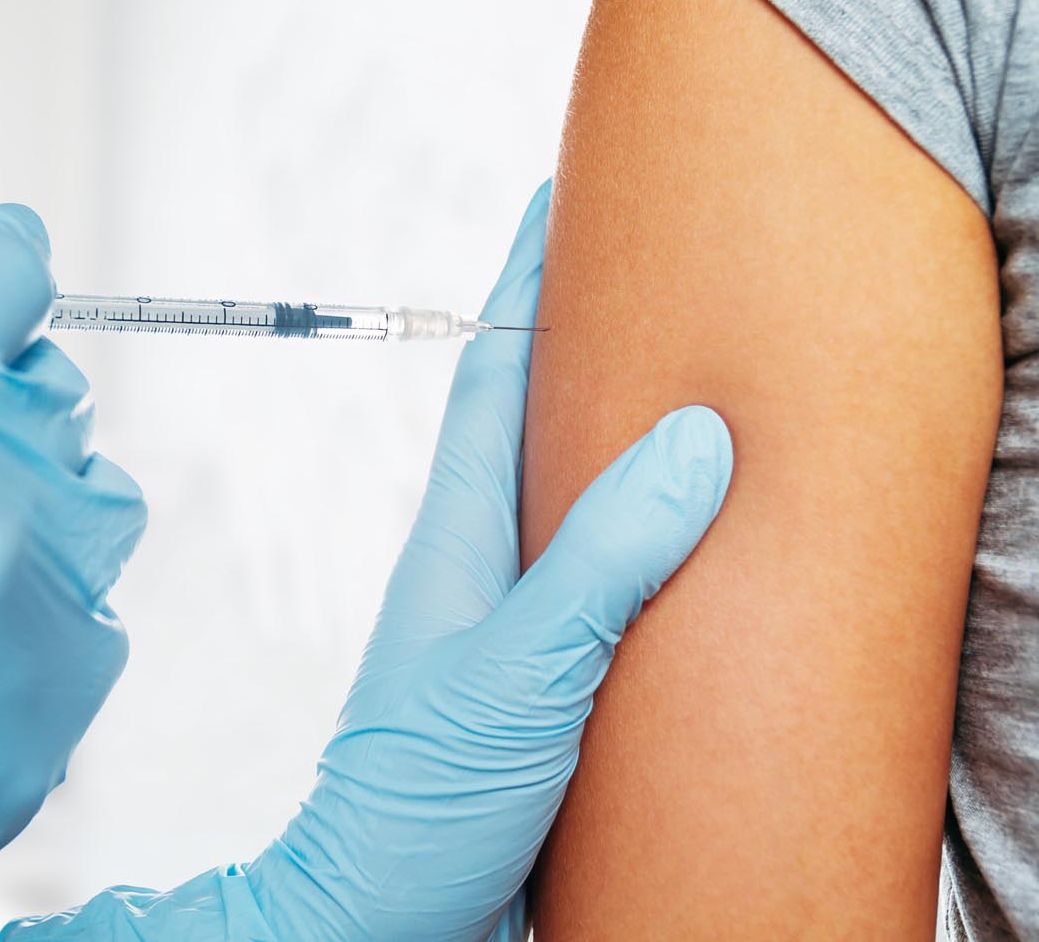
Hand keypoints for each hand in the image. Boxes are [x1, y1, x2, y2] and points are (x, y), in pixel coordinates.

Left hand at [244, 181, 731, 939]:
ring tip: (685, 388)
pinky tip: (685, 550)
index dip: (527, 282)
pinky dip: (639, 542)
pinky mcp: (542, 683)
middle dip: (583, 340)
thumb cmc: (418, 802)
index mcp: (460, 536)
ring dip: (616, 440)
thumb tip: (691, 436)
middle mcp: (481, 564)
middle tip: (650, 272)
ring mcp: (509, 622)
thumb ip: (604, 560)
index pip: (496, 373)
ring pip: (568, 499)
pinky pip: (599, 581)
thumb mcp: (522, 669)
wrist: (378, 918)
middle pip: (533, 421)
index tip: (563, 201)